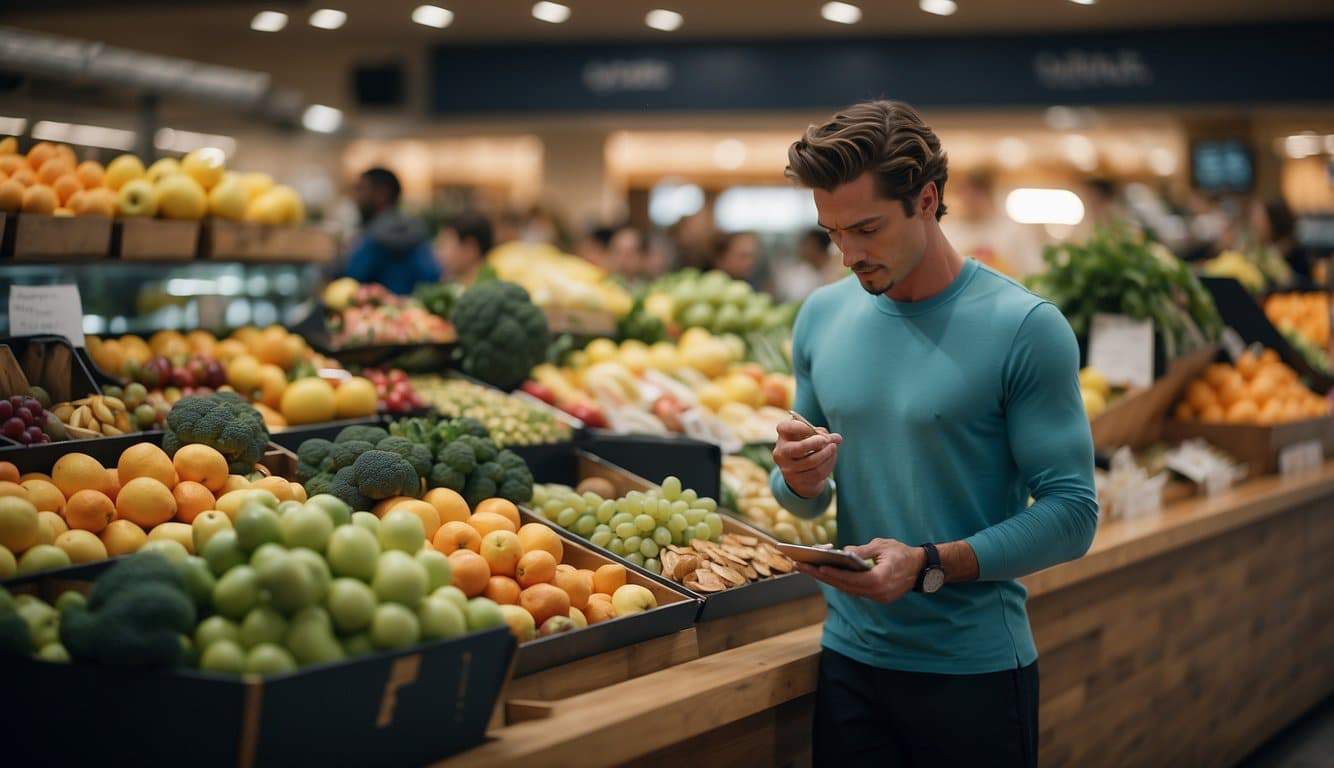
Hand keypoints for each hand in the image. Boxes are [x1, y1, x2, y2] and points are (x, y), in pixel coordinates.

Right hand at [773, 418, 841, 498]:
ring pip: (811, 462)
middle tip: (826, 440)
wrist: (800, 471)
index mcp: (782, 436)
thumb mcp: (810, 435)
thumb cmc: (806, 446)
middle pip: (798, 448)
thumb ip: (822, 433)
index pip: (785, 427)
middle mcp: (780, 453)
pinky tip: (830, 459)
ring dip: (827, 454)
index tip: (813, 429)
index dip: (800, 427)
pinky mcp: (796, 481)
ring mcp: (787, 468)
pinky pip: (816, 473)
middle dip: (815, 443)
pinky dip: (827, 465)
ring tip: (833, 448)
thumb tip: (837, 439)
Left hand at [795, 538, 924, 604]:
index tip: (817, 566)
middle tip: (802, 566)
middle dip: (822, 576)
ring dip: (828, 580)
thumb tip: (843, 551)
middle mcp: (878, 593)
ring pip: (848, 590)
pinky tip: (825, 574)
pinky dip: (840, 582)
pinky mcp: (877, 598)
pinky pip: (854, 590)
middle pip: (845, 586)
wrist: (922, 568)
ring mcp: (878, 598)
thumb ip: (862, 551)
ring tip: (808, 569)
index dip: (833, 573)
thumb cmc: (903, 553)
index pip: (851, 579)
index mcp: (881, 580)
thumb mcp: (882, 546)